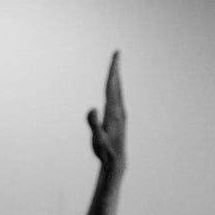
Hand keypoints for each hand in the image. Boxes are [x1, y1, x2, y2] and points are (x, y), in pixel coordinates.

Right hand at [85, 52, 124, 168]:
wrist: (116, 161)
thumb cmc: (104, 151)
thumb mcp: (97, 139)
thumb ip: (94, 124)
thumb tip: (93, 108)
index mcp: (113, 111)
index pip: (111, 87)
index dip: (112, 72)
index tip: (115, 59)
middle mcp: (119, 110)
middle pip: (116, 85)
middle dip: (116, 69)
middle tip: (117, 53)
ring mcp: (120, 114)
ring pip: (118, 91)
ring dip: (116, 77)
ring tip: (115, 65)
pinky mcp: (119, 118)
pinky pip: (117, 98)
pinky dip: (116, 88)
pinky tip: (115, 87)